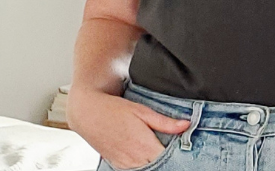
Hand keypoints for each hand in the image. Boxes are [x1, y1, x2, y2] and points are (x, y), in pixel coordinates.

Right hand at [69, 87, 187, 170]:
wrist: (87, 113)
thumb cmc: (114, 109)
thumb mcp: (143, 111)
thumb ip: (166, 122)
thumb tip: (186, 125)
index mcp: (143, 147)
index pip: (168, 158)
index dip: (178, 153)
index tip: (185, 145)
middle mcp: (133, 159)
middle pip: (159, 164)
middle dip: (168, 157)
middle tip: (175, 146)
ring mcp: (124, 164)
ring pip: (147, 167)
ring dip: (155, 160)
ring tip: (160, 147)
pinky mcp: (116, 164)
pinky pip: (134, 168)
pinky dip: (143, 162)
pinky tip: (147, 153)